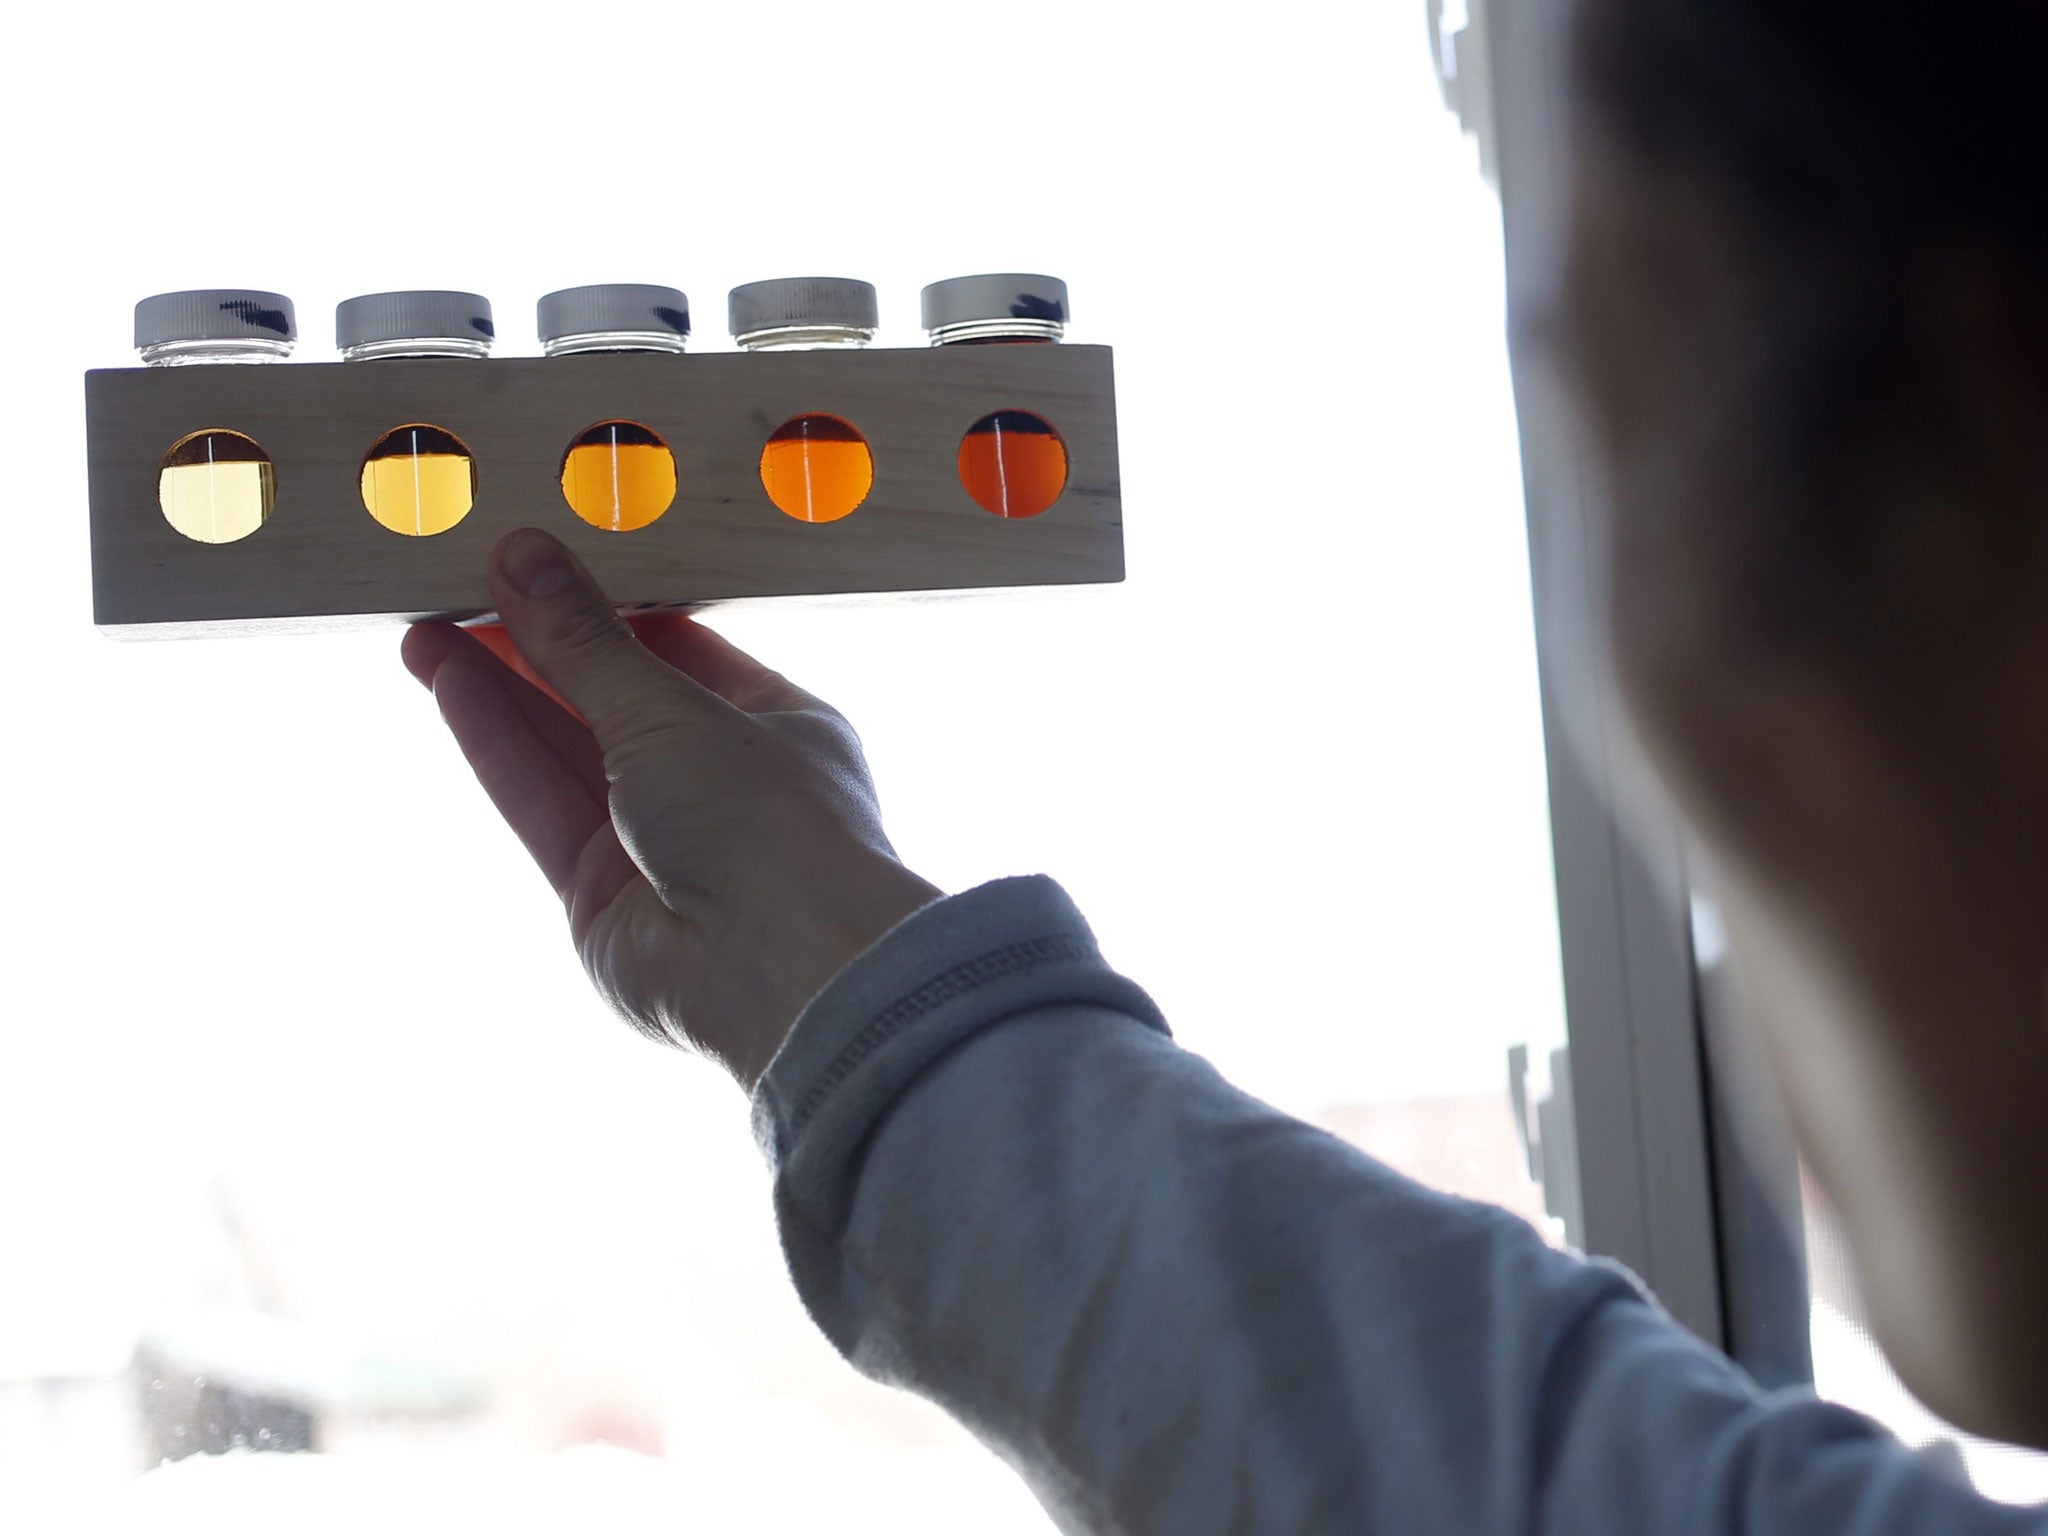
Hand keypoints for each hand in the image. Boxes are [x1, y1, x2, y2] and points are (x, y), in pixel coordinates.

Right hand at [400, 528, 942, 1088]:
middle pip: (611, 699)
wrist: (779, 972)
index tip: (538, 563)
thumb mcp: (669, 707)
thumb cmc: (769, 823)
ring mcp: (659, 842)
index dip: (605, 607)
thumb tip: (523, 558)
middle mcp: (720, 782)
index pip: (681, 648)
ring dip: (498, 688)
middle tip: (461, 585)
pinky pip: (541, 803)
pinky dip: (497, 743)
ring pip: (565, 750)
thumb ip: (585, 642)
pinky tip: (449, 681)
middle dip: (536, 646)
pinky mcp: (602, 895)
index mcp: (775, 723)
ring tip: (426, 626)